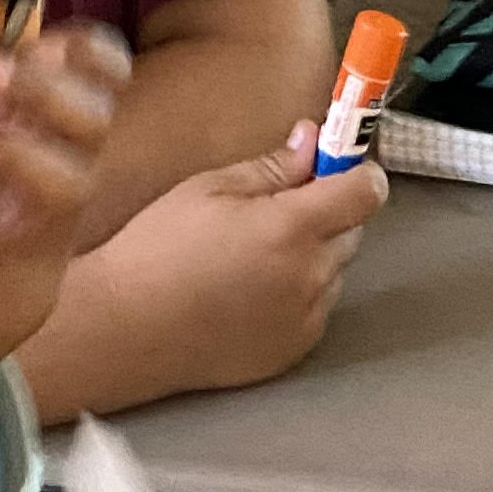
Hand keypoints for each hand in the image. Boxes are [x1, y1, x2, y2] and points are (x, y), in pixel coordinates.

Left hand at [0, 25, 132, 476]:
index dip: (65, 43)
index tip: (25, 24)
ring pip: (78, 168)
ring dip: (18, 141)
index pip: (62, 74)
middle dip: (41, 81)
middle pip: (90, 110)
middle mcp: (28, 173)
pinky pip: (43, 235)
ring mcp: (36, 229)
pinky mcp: (32, 282)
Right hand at [83, 120, 382, 398]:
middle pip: (352, 231)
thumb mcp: (208, 190)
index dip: (359, 171)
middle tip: (280, 208)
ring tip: (254, 256)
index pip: (366, 191)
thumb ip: (272, 167)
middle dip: (329, 213)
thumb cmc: (158, 252)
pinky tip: (251, 291)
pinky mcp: (294, 350)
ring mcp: (306, 318)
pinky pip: (316, 310)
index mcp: (291, 228)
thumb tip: (311, 141)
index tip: (342, 164)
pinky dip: (298, 295)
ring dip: (313, 257)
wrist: (126, 329)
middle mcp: (309, 276)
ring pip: (334, 272)